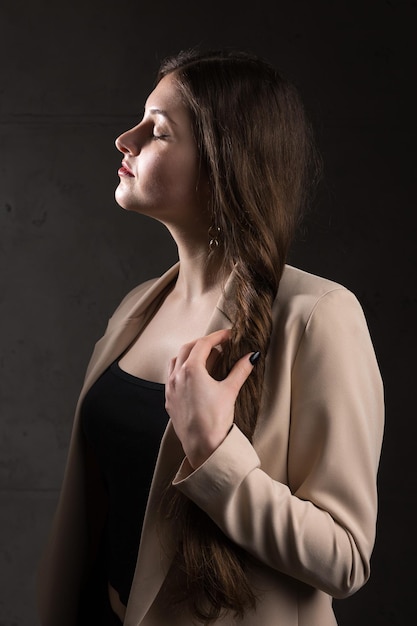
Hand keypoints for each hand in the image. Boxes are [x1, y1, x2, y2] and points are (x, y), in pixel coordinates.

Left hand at [165, 329, 256, 468]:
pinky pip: (172, 377)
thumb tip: (252, 356)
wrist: (203, 447)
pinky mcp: (169, 400)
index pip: (204, 344)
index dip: (217, 336)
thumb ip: (240, 370)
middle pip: (187, 348)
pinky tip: (194, 377)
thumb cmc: (216, 419)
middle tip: (218, 344)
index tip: (228, 335)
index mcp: (191, 370)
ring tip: (206, 359)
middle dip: (203, 343)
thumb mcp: (230, 391)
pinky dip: (182, 370)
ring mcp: (170, 389)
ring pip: (176, 361)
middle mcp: (177, 376)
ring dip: (189, 355)